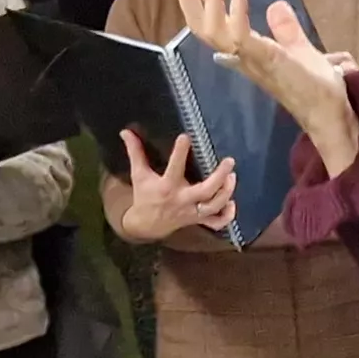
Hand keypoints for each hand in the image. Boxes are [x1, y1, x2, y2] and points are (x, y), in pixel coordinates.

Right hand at [111, 130, 237, 242]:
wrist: (146, 226)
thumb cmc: (144, 196)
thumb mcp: (139, 174)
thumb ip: (135, 152)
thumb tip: (126, 131)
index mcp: (166, 187)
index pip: (174, 168)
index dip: (179, 153)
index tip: (186, 137)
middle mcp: (181, 200)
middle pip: (204, 191)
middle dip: (218, 177)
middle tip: (229, 161)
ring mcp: (191, 212)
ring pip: (213, 206)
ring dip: (226, 193)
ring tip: (232, 176)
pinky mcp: (198, 220)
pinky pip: (216, 223)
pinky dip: (227, 216)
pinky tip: (232, 203)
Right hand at [175, 0, 358, 175]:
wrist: (331, 113)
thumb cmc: (316, 86)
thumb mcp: (298, 49)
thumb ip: (286, 30)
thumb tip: (277, 6)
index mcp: (245, 52)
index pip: (210, 24)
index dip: (196, 0)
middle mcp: (241, 56)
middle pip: (201, 26)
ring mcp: (252, 59)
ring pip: (214, 31)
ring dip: (211, 0)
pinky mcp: (267, 61)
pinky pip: (241, 37)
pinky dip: (236, 14)